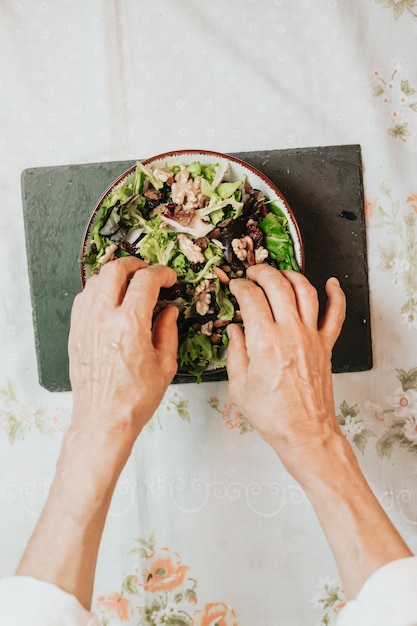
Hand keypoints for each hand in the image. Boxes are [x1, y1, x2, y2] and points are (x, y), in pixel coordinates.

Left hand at [68, 257, 178, 443]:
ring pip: (95, 280)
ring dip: (115, 276)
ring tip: (129, 284)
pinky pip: (83, 299)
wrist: (103, 419)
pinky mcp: (75, 332)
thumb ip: (168, 331)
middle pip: (115, 270)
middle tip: (147, 272)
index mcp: (130, 324)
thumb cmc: (134, 399)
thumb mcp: (165, 365)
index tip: (169, 278)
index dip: (161, 273)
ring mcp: (85, 323)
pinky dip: (98, 291)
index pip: (145, 280)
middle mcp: (103, 318)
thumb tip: (168, 311)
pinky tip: (110, 300)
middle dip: (135, 265)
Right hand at [226, 265, 345, 479]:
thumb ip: (235, 352)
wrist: (305, 432)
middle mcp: (291, 332)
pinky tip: (333, 284)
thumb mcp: (239, 386)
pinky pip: (336, 315)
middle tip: (253, 273)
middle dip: (262, 273)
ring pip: (306, 292)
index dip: (241, 287)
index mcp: (265, 341)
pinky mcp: (326, 346)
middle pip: (278, 286)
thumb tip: (235, 331)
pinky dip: (337, 295)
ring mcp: (312, 337)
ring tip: (280, 273)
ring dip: (292, 276)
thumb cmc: (272, 414)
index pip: (252, 299)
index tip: (235, 286)